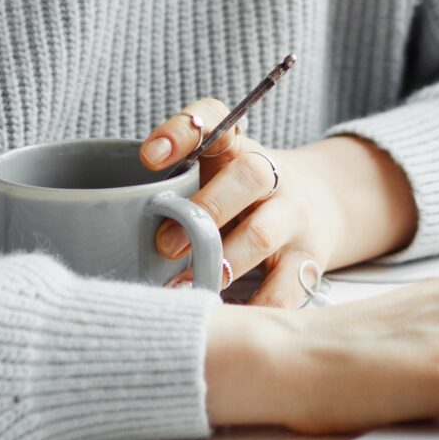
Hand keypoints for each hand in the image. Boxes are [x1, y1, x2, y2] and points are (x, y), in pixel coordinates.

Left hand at [140, 103, 409, 305]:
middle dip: (206, 209)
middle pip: (248, 176)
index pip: (215, 119)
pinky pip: (285, 289)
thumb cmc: (246, 193)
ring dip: (222, 262)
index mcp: (240, 148)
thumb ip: (175, 185)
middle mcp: (272, 176)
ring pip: (262, 234)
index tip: (148, 158)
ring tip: (186, 288)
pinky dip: (255, 308)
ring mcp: (294, 218)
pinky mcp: (309, 261)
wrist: (324, 202)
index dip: (181, 132)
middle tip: (165, 243)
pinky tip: (225, 320)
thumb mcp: (219, 172)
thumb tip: (114, 229)